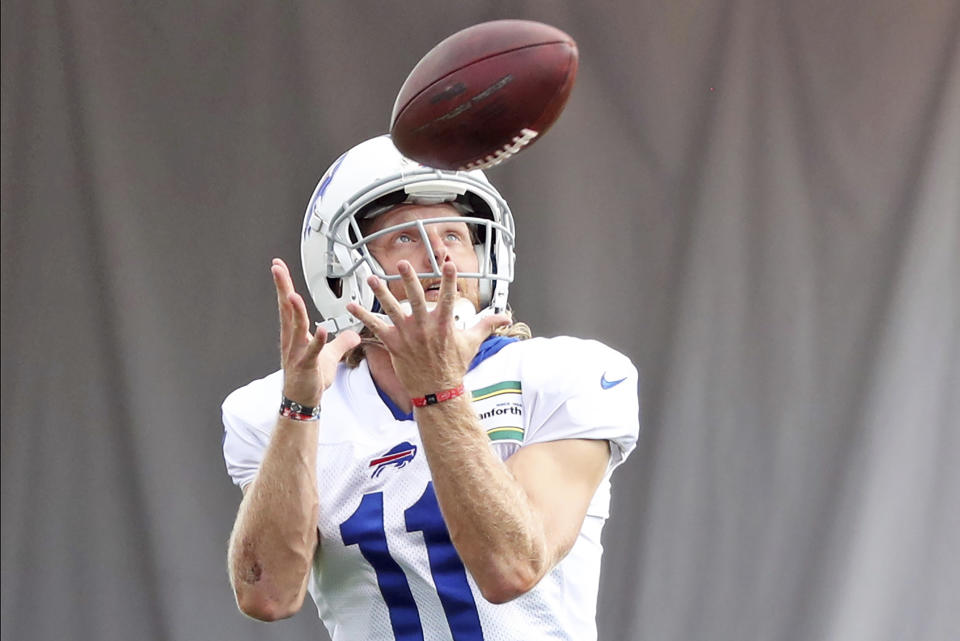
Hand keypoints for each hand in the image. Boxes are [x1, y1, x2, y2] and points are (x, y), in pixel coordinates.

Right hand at [271, 258, 359, 405]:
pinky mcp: (306, 366)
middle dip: (282, 288)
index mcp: (295, 334)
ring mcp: (297, 353)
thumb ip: (342, 342)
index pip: (289, 305)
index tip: (278, 266)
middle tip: (277, 269)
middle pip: (286, 309)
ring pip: (295, 328)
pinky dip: (315, 340)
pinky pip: (311, 352)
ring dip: (295, 311)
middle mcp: (292, 340)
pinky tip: (320, 329)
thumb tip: (354, 334)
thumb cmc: (311, 378)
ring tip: (293, 295)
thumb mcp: (330, 356)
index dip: (285, 285)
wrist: (303, 401)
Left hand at [346, 260, 509, 396]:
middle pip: (417, 299)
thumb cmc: (454, 366)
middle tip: (404, 264)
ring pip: (392, 310)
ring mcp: (408, 336)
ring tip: (372, 278)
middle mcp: (425, 328)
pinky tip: (350, 305)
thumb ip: (486, 325)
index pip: (449, 297)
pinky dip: (362, 316)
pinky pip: (376, 327)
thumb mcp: (472, 343)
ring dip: (381, 293)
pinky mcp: (394, 344)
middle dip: (410, 280)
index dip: (449, 280)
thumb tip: (506, 317)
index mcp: (445, 324)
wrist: (438, 390)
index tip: (448, 263)